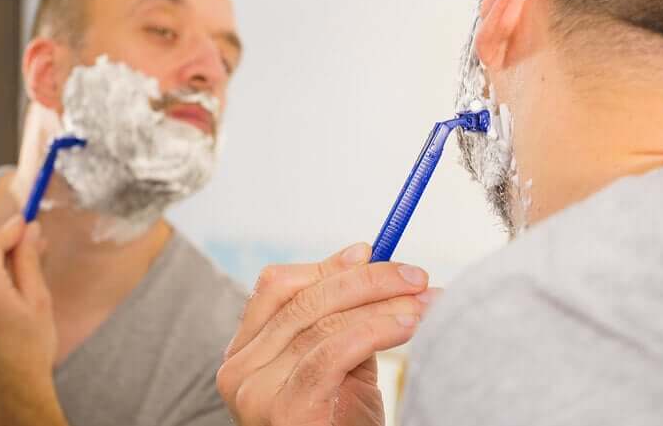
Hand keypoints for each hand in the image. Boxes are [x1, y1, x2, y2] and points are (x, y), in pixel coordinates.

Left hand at [0, 215, 65, 425]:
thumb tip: (30, 231)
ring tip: (23, 272)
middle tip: (33, 245)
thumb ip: (29, 261)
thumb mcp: (38, 300)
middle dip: (4, 244)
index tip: (28, 223)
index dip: (8, 228)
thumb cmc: (31, 348)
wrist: (12, 389)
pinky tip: (7, 291)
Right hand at [217, 243, 439, 425]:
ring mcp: (256, 392)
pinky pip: (334, 351)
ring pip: (322, 323)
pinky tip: (409, 323)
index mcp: (243, 354)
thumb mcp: (336, 365)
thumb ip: (340, 318)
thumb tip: (361, 256)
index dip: (325, 267)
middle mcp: (239, 370)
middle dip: (366, 280)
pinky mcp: (286, 410)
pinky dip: (377, 328)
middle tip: (414, 275)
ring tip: (424, 302)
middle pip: (303, 300)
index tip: (371, 253)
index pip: (275, 288)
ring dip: (382, 304)